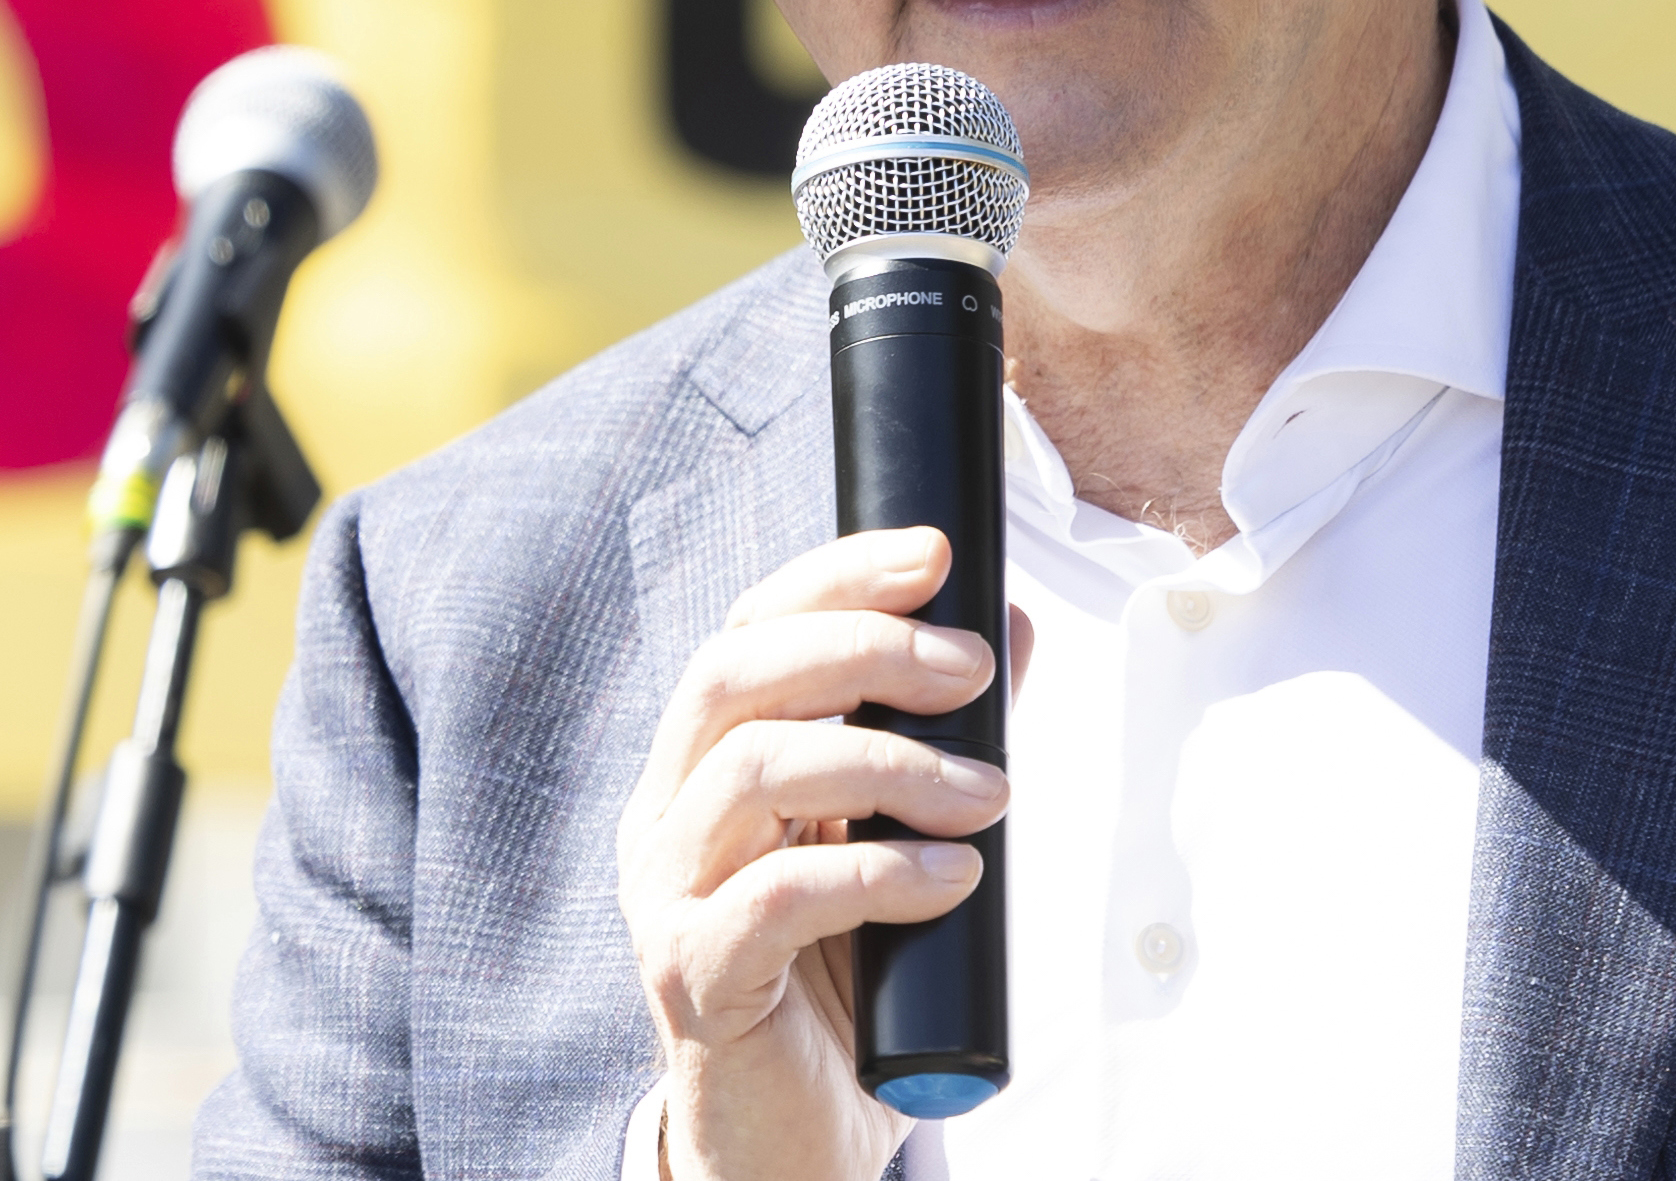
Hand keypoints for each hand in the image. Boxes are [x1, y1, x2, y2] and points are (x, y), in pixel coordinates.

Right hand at [617, 527, 1021, 1180]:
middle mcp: (665, 816)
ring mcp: (666, 895)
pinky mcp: (694, 976)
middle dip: (860, 650)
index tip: (933, 553)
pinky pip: (772, 895)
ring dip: (886, 762)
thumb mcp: (892, 847)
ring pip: (749, 769)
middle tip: (972, 670)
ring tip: (988, 795)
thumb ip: (934, 745)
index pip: (746, 632)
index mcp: (701, 770)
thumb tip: (1010, 632)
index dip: (834, 578)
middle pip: (732, 677)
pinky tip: (951, 880)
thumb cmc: (842, 991)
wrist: (791, 1144)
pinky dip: (875, 874)